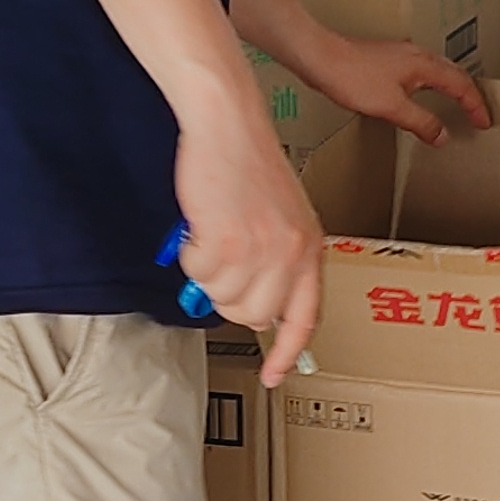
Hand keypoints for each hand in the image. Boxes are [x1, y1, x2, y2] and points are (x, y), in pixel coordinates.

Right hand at [176, 92, 325, 384]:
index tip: (273, 376)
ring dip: (205, 271)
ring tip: (211, 231)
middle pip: (252, 315)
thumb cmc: (248, 162)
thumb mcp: (281, 216)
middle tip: (219, 259)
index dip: (287, 352)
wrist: (228, 125)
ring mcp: (259, 251)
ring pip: (220, 297)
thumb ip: (275, 261)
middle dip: (228, 296)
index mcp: (310, 248)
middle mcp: (291, 254)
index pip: (304, 317)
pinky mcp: (226, 242)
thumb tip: (250, 306)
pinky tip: (200, 223)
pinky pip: (197, 273)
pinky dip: (189, 252)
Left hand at [285, 28, 492, 145]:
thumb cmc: (351, 76)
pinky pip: (419, 72)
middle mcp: (416, 55)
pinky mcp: (385, 59)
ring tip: (457, 105)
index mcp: (424, 65)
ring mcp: (400, 55)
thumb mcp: (391, 107)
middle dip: (469, 94)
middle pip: (454, 73)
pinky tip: (419, 95)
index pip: (461, 85)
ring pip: (437, 70)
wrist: (320, 58)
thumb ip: (420, 122)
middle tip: (477, 114)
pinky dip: (431, 86)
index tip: (485, 122)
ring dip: (450, 88)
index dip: (476, 105)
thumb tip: (441, 135)